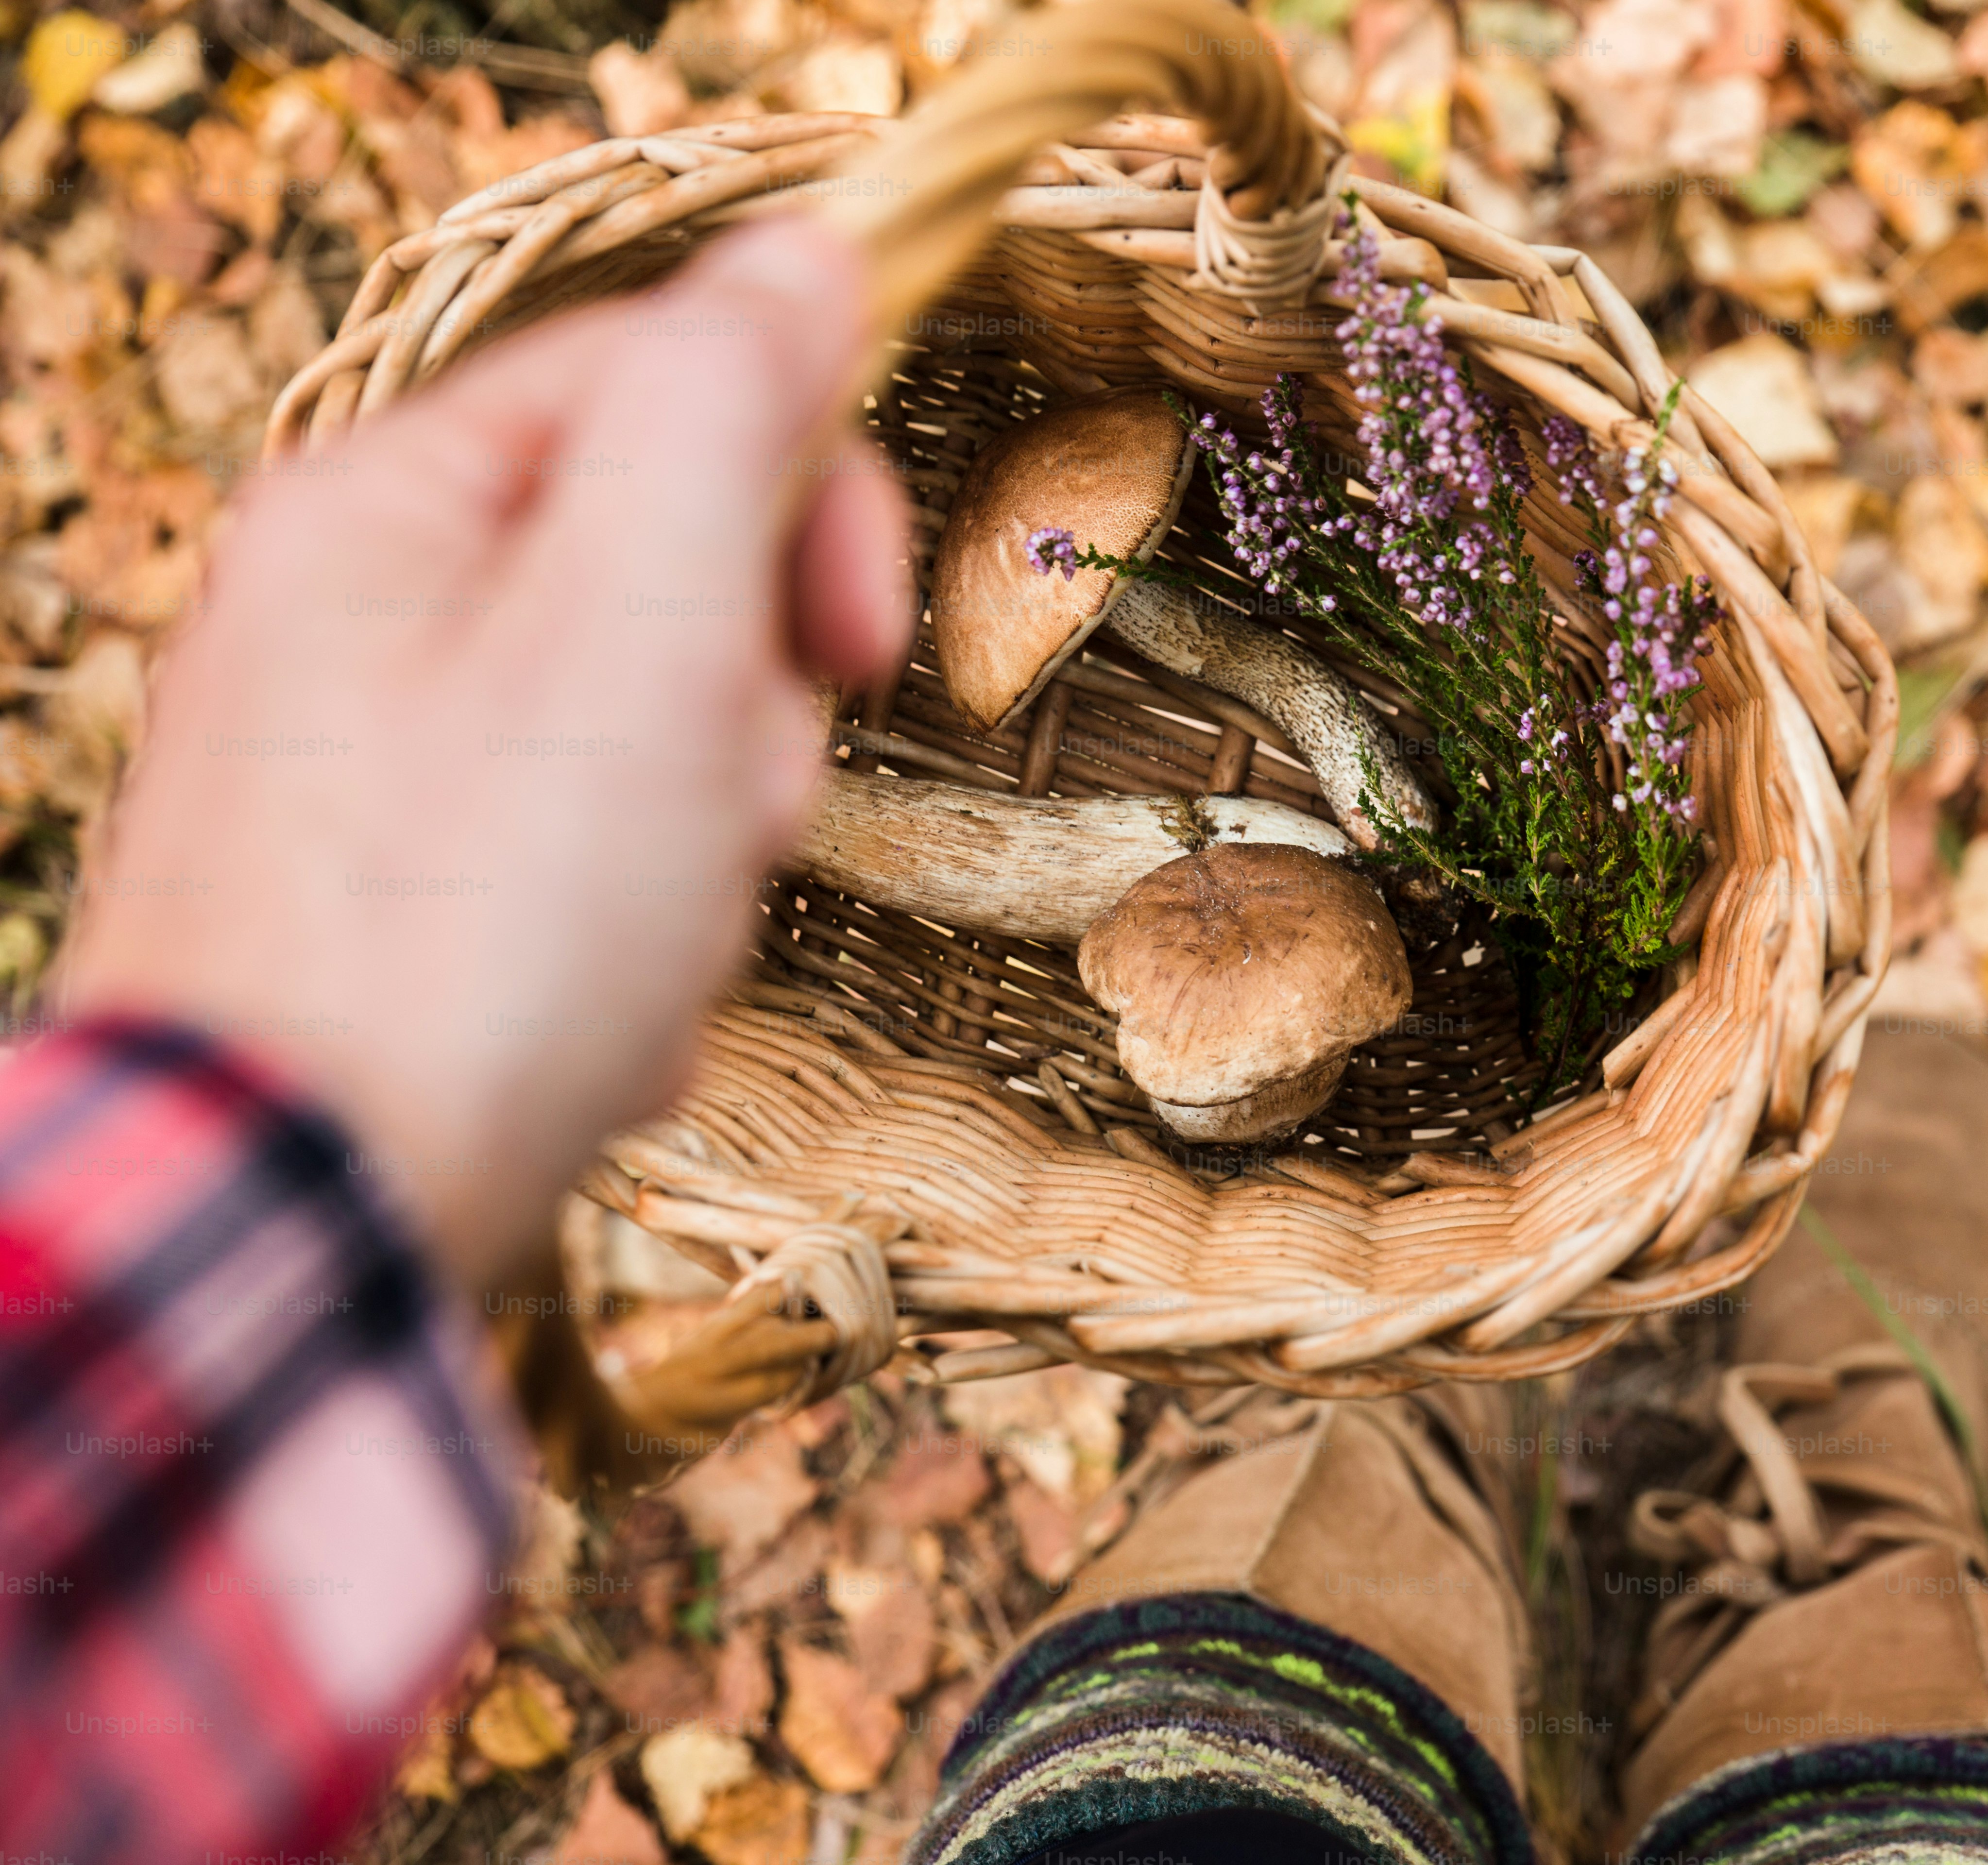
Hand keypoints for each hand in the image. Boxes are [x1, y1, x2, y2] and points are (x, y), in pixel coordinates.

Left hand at [59, 217, 909, 1290]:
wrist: (306, 1215)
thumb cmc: (479, 919)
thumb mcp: (637, 614)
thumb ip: (721, 410)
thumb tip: (804, 252)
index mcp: (389, 512)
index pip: (653, 382)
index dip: (804, 483)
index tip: (869, 632)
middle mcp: (347, 627)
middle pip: (653, 575)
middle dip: (746, 704)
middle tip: (731, 807)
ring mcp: (358, 782)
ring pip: (634, 745)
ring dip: (701, 845)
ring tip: (651, 942)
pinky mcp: (387, 921)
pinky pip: (577, 881)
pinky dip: (629, 949)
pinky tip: (601, 1021)